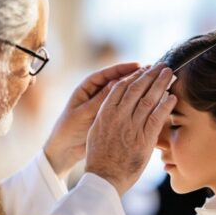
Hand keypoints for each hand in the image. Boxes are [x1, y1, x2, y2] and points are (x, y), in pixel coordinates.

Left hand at [44, 62, 139, 177]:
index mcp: (87, 88)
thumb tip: (117, 83)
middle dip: (132, 77)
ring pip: (121, 95)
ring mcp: (103, 105)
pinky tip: (144, 104)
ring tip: (150, 86)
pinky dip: (131, 105)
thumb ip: (100, 99)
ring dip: (134, 90)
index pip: (107, 74)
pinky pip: (121, 108)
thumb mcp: (84, 113)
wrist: (65, 149)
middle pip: (116, 82)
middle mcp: (96, 94)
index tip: (138, 66)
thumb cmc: (69, 129)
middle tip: (149, 73)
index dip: (122, 69)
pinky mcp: (107, 117)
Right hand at [85, 64, 176, 194]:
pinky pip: (156, 118)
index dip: (135, 75)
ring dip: (160, 84)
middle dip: (150, 74)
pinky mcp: (143, 139)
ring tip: (169, 73)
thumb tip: (116, 106)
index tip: (144, 69)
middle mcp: (118, 116)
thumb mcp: (96, 131)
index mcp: (105, 113)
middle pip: (136, 89)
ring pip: (148, 99)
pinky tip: (173, 97)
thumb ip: (107, 116)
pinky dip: (165, 106)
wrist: (103, 178)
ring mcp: (131, 127)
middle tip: (162, 65)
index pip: (121, 87)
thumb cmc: (99, 157)